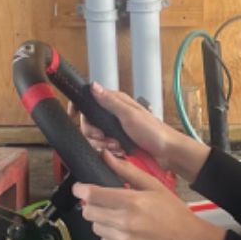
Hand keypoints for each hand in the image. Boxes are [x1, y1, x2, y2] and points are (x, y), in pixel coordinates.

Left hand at [74, 149, 227, 239]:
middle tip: (103, 202)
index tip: (80, 188)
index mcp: (132, 202)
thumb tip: (105, 155)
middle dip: (91, 205)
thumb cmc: (174, 212)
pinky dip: (110, 236)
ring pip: (96, 228)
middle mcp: (124, 223)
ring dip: (102, 221)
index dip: (81, 190)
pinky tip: (125, 232)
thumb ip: (127, 171)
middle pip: (89, 212)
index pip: (92, 195)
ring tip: (119, 218)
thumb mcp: (154, 186)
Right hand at [80, 83, 209, 179]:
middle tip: (104, 138)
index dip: (79, 106)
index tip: (73, 114)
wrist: (167, 152)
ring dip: (102, 144)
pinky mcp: (117, 143)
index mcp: (116, 102)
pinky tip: (119, 151)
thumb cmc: (153, 131)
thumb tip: (94, 86)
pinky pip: (103, 148)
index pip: (89, 100)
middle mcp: (113, 115)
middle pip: (88, 122)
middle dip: (93, 133)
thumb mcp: (130, 115)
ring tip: (117, 146)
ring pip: (94, 137)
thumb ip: (110, 102)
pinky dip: (109, 151)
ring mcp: (114, 130)